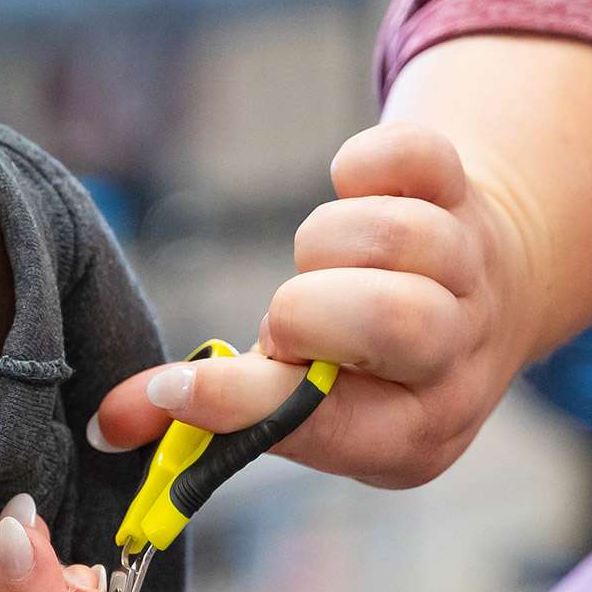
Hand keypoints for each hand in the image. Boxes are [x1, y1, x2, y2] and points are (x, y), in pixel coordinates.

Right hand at [90, 123, 537, 488]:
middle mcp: (456, 358)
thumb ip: (211, 411)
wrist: (483, 298)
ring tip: (324, 266)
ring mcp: (471, 270)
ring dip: (327, 242)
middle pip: (391, 319)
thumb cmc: (359, 360)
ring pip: (393, 235)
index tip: (175, 385)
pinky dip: (361, 164)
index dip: (239, 400)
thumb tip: (108, 423)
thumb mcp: (300, 404)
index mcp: (408, 434)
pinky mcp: (466, 192)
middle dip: (307, 312)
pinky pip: (410, 156)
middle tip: (291, 324)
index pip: (326, 423)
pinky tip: (354, 193)